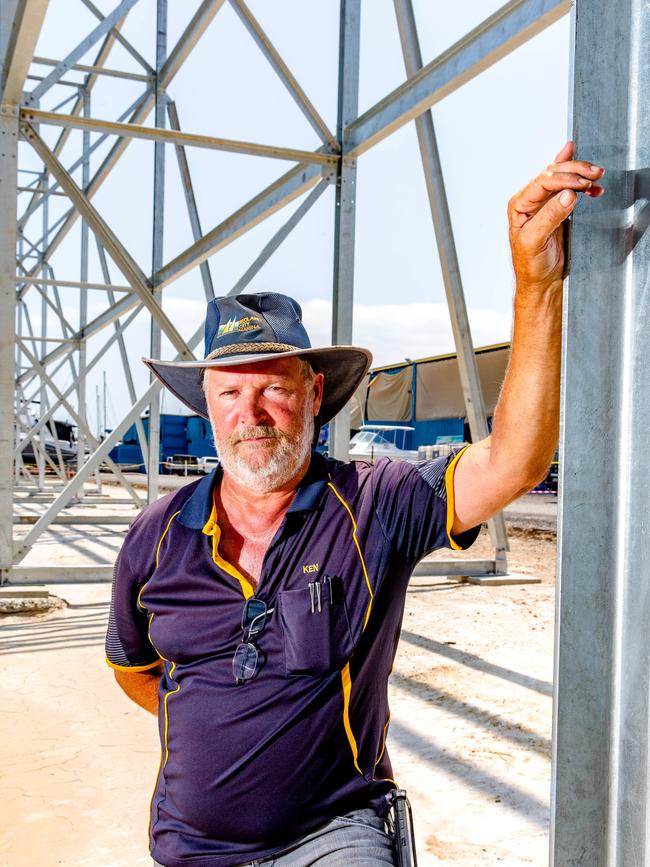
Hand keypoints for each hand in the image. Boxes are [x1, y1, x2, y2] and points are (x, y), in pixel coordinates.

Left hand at [508, 141, 604, 289]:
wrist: (542, 282)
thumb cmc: (531, 265)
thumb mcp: (535, 242)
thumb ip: (549, 217)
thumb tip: (567, 194)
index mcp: (519, 205)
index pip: (542, 181)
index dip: (564, 178)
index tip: (582, 183)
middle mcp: (531, 201)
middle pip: (553, 174)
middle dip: (576, 171)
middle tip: (595, 173)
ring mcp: (545, 204)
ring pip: (563, 178)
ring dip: (582, 174)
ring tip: (597, 176)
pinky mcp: (559, 209)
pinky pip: (571, 189)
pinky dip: (584, 185)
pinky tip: (594, 186)